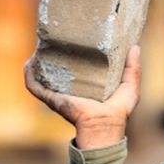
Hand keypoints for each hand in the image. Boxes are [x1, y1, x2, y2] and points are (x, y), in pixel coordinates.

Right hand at [23, 44, 141, 147]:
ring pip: (42, 76)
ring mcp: (59, 94)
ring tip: (39, 47)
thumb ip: (134, 69)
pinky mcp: (52, 98)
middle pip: (58, 70)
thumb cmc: (118, 112)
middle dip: (54, 55)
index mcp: (88, 86)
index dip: (76, 54)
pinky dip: (28, 75)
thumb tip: (135, 47)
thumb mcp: (130, 87)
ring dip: (37, 64)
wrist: (103, 125)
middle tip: (55, 38)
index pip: (79, 68)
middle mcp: (71, 89)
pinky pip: (34, 86)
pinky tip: (28, 62)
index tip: (75, 38)